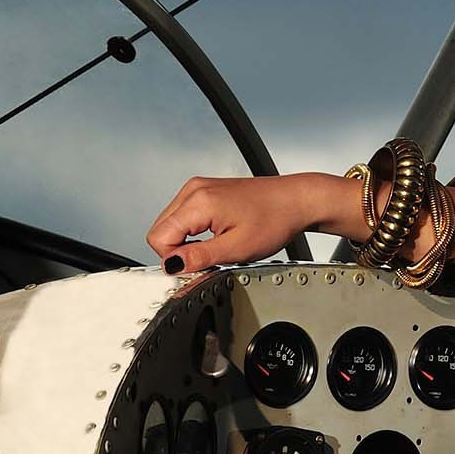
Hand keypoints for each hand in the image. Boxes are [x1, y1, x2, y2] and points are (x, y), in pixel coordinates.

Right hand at [147, 173, 346, 274]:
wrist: (296, 200)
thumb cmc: (275, 218)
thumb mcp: (237, 248)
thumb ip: (199, 257)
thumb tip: (172, 266)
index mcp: (198, 201)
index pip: (158, 238)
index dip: (175, 259)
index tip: (197, 265)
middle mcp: (194, 190)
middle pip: (160, 230)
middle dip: (179, 251)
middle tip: (210, 256)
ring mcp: (198, 187)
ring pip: (170, 224)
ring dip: (186, 241)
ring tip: (216, 244)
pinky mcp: (205, 190)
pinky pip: (183, 217)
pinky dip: (193, 231)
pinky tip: (216, 234)